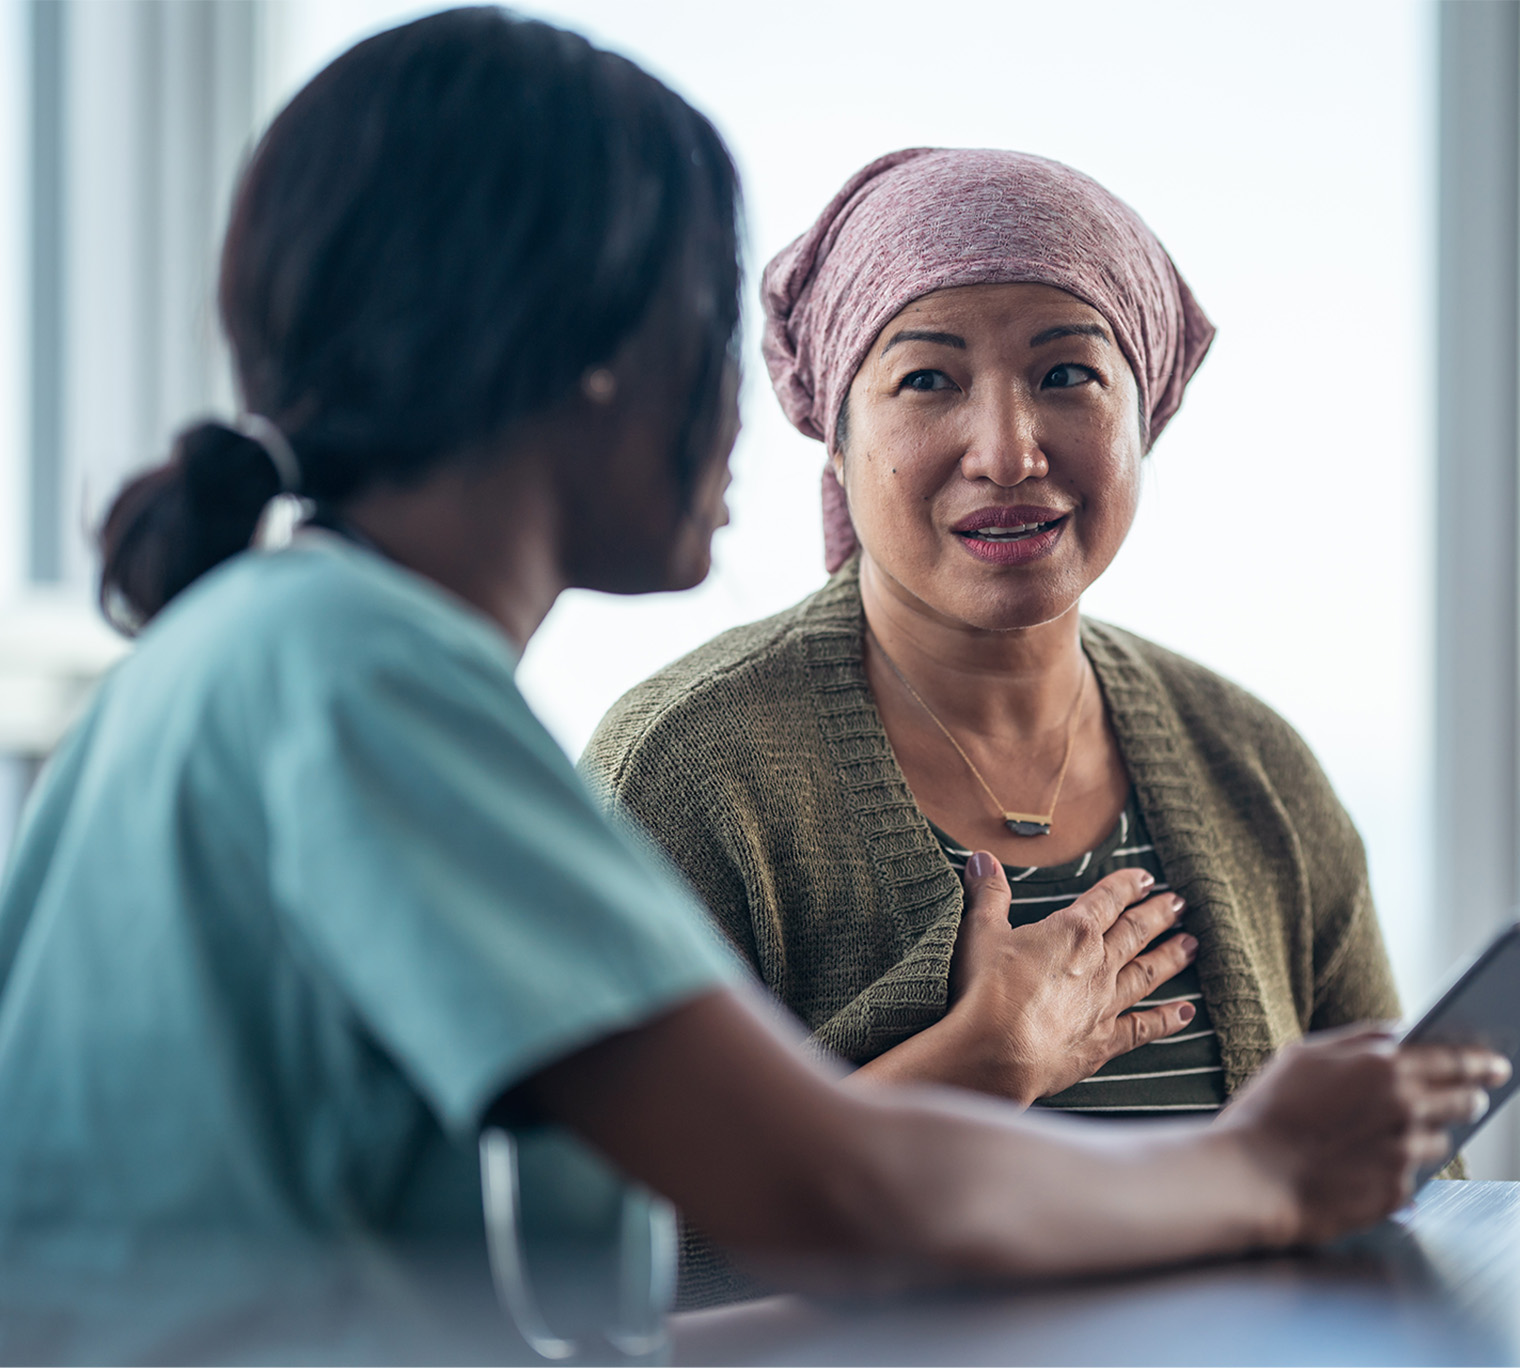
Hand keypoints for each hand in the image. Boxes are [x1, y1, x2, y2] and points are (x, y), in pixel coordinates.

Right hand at [944, 854, 1199, 1103]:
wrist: (997, 1050)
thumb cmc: (987, 988)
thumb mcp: (981, 931)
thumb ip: (989, 894)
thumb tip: (983, 858)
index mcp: (1072, 931)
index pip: (1106, 899)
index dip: (1127, 885)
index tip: (1145, 878)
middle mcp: (1098, 964)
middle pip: (1136, 932)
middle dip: (1158, 915)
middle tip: (1180, 904)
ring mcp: (1105, 1004)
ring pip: (1146, 974)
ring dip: (1170, 958)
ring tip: (1191, 945)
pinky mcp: (1103, 1041)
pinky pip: (1143, 1027)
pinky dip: (1166, 1020)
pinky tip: (1187, 1014)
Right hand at [1217, 1025, 1509, 1243]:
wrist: (1250, 1175)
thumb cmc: (1268, 1110)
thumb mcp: (1303, 1055)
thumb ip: (1359, 1039)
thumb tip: (1401, 1031)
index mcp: (1383, 1066)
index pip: (1455, 1059)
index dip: (1480, 1060)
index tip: (1496, 1064)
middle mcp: (1405, 1108)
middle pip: (1463, 1100)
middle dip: (1469, 1096)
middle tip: (1470, 1096)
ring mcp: (1405, 1152)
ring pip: (1440, 1140)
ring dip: (1425, 1133)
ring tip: (1390, 1133)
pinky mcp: (1398, 1191)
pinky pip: (1413, 1174)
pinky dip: (1398, 1166)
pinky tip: (1364, 1162)